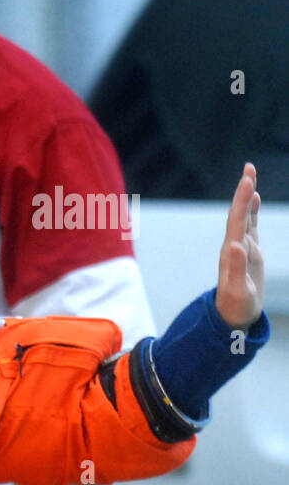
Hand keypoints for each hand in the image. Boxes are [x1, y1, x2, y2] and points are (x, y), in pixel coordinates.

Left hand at [214, 162, 262, 328]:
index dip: (242, 200)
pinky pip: (250, 225)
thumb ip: (235, 268)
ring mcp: (242, 247)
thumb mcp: (237, 290)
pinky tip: (254, 198)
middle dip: (244, 191)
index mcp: (232, 251)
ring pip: (244, 216)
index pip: (237, 220)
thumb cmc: (235, 306)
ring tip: (249, 175)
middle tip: (248, 168)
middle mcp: (234, 245)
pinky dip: (252, 211)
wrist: (232, 316)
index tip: (247, 180)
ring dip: (246, 197)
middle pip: (239, 213)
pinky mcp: (249, 251)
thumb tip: (235, 244)